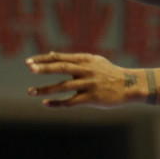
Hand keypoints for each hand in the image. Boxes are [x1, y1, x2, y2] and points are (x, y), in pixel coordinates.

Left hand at [27, 52, 141, 107]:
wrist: (130, 85)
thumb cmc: (109, 73)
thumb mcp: (93, 61)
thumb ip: (72, 59)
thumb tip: (51, 54)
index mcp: (85, 60)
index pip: (60, 57)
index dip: (43, 59)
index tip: (29, 61)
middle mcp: (86, 70)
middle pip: (62, 67)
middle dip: (44, 68)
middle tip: (30, 68)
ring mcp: (89, 84)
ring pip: (63, 87)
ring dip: (45, 89)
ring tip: (31, 92)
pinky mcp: (92, 98)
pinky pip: (71, 102)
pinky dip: (57, 103)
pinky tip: (46, 104)